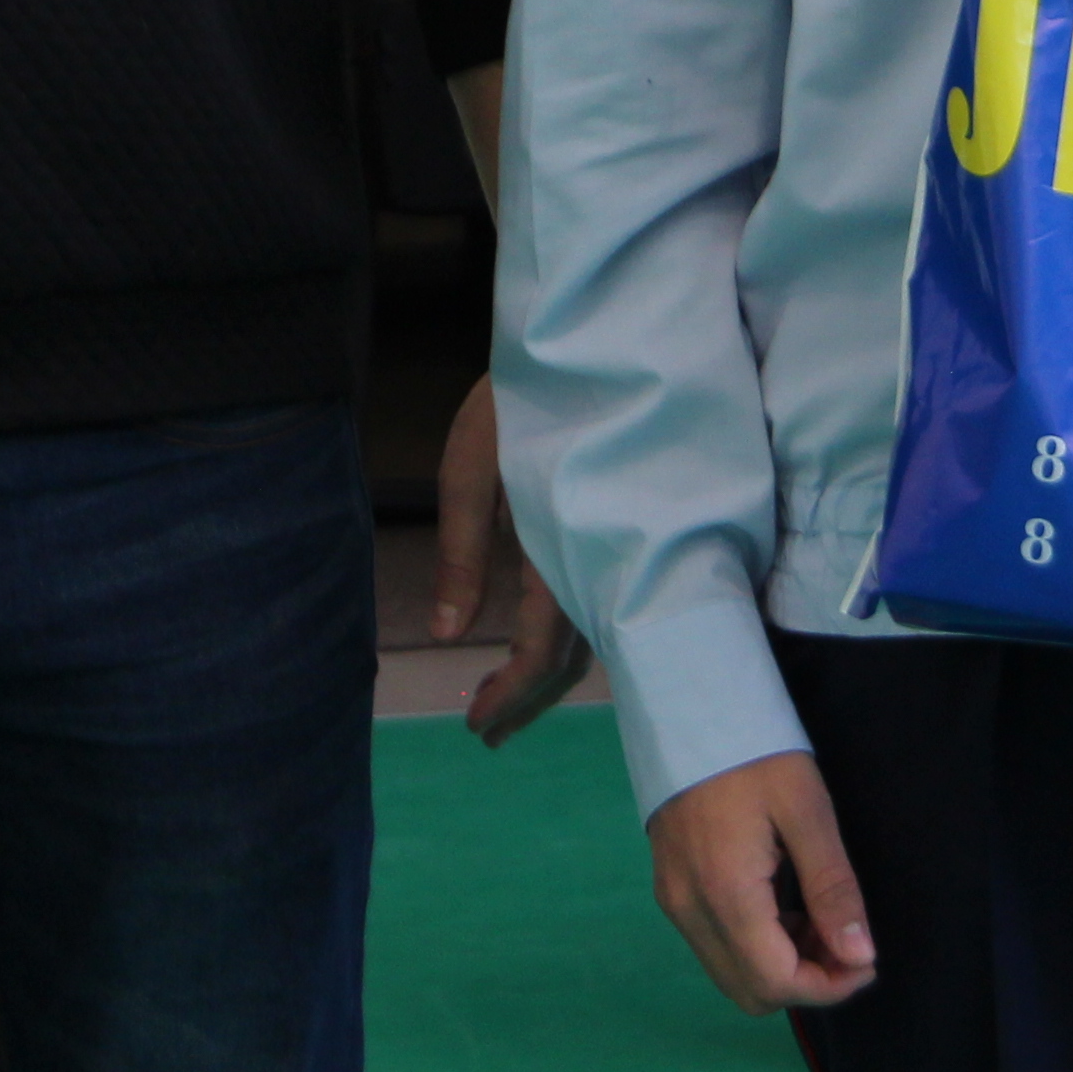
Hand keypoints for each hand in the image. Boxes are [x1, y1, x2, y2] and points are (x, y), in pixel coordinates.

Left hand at [429, 372, 594, 743]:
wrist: (595, 337)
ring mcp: (623, 545)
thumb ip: (460, 553)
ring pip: (598, 634)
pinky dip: (576, 637)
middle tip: (487, 734)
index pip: (542, 651)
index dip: (510, 696)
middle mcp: (604, 559)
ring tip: (509, 704)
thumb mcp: (472, 465)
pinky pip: (607, 601)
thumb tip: (445, 634)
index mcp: (562, 548)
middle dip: (530, 702)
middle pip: (575, 659)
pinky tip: (548, 644)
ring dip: (551, 676)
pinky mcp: (628, 530)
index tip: (475, 727)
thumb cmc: (523, 394)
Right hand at [646, 752, 878, 1011]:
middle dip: (806, 981)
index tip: (867, 960)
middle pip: (750, 992)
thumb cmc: (755, 750)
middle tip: (845, 940)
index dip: (828, 986)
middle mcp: (689, 910)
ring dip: (782, 966)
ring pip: (731, 974)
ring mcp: (674, 902)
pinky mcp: (671, 889)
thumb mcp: (807, 809)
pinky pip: (716, 946)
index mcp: (724, 892)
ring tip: (820, 919)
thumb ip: (833, 887)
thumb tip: (859, 955)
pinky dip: (756, 946)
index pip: (776, 981)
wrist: (687, 706)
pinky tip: (786, 907)